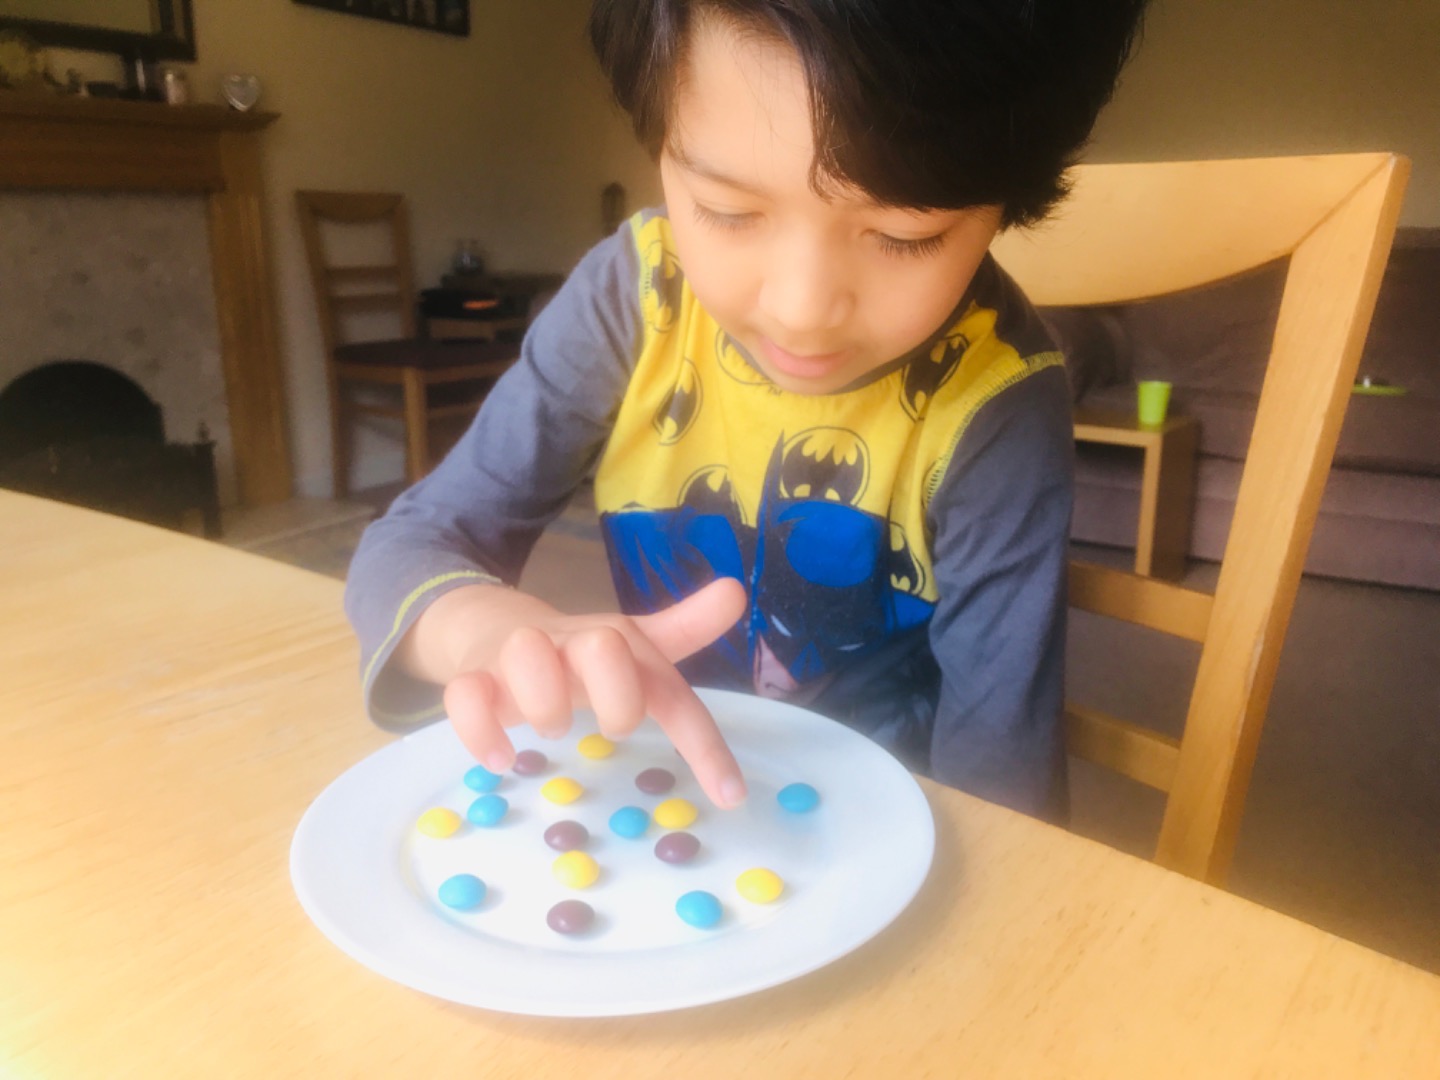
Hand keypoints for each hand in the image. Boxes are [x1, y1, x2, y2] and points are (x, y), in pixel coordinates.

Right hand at [398, 577, 749, 807]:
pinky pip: (465, 696)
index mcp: (619, 641)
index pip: (671, 688)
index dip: (704, 743)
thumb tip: (737, 590)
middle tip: (614, 728)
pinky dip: (481, 730)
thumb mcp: (633, 644)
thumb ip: (684, 630)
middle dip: (618, 696)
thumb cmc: (576, 652)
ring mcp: (516, 656)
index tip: (730, 796)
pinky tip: (500, 759)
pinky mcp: (472, 677)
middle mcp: (571, 642)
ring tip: (552, 732)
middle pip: (603, 645)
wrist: (493, 623)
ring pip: (527, 653)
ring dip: (546, 704)